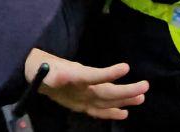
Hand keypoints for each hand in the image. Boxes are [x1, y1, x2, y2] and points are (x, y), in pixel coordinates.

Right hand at [25, 49, 148, 119]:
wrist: (34, 77)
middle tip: (145, 86)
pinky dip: (112, 112)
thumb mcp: (45, 68)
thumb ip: (54, 76)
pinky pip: (99, 111)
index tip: (125, 67)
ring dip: (125, 100)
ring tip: (141, 97)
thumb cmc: (44, 66)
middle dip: (126, 92)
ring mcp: (80, 101)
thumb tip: (58, 79)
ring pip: (106, 102)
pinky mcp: (81, 105)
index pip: (93, 76)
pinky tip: (125, 113)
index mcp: (72, 80)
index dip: (108, 74)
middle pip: (105, 93)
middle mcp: (79, 94)